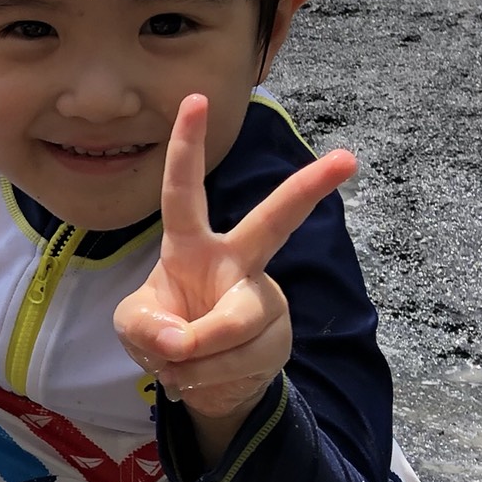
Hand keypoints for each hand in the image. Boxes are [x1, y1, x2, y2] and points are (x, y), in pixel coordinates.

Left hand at [114, 94, 356, 457]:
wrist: (206, 383)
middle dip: (307, 190)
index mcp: (193, 246)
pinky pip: (236, 362)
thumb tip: (180, 341)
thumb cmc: (166, 333)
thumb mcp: (133, 326)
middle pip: (272, 223)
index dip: (186, 147)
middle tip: (348, 159)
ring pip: (233, 325)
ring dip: (195, 357)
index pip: (184, 192)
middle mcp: (236, 262)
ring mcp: (262, 299)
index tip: (196, 97)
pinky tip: (200, 377)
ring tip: (180, 367)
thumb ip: (144, 326)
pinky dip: (204, 379)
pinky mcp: (276, 337)